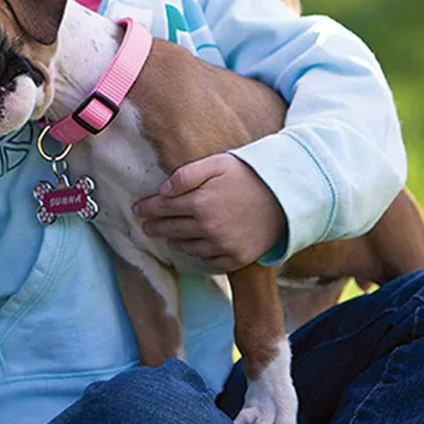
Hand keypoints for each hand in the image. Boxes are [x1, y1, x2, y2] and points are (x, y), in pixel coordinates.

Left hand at [133, 153, 285, 271]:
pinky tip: (192, 248)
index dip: (147, 209)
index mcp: (199, 202)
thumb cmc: (249, 175)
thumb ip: (186, 175)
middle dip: (154, 226)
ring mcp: (222, 245)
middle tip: (145, 226)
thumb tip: (162, 190)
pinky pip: (208, 260)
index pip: (163, 208)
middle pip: (170, 229)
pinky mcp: (236, 258)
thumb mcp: (217, 164)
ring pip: (187, 247)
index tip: (136, 210)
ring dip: (173, 241)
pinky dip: (197, 255)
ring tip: (167, 236)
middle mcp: (208, 228)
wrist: (287, 196)